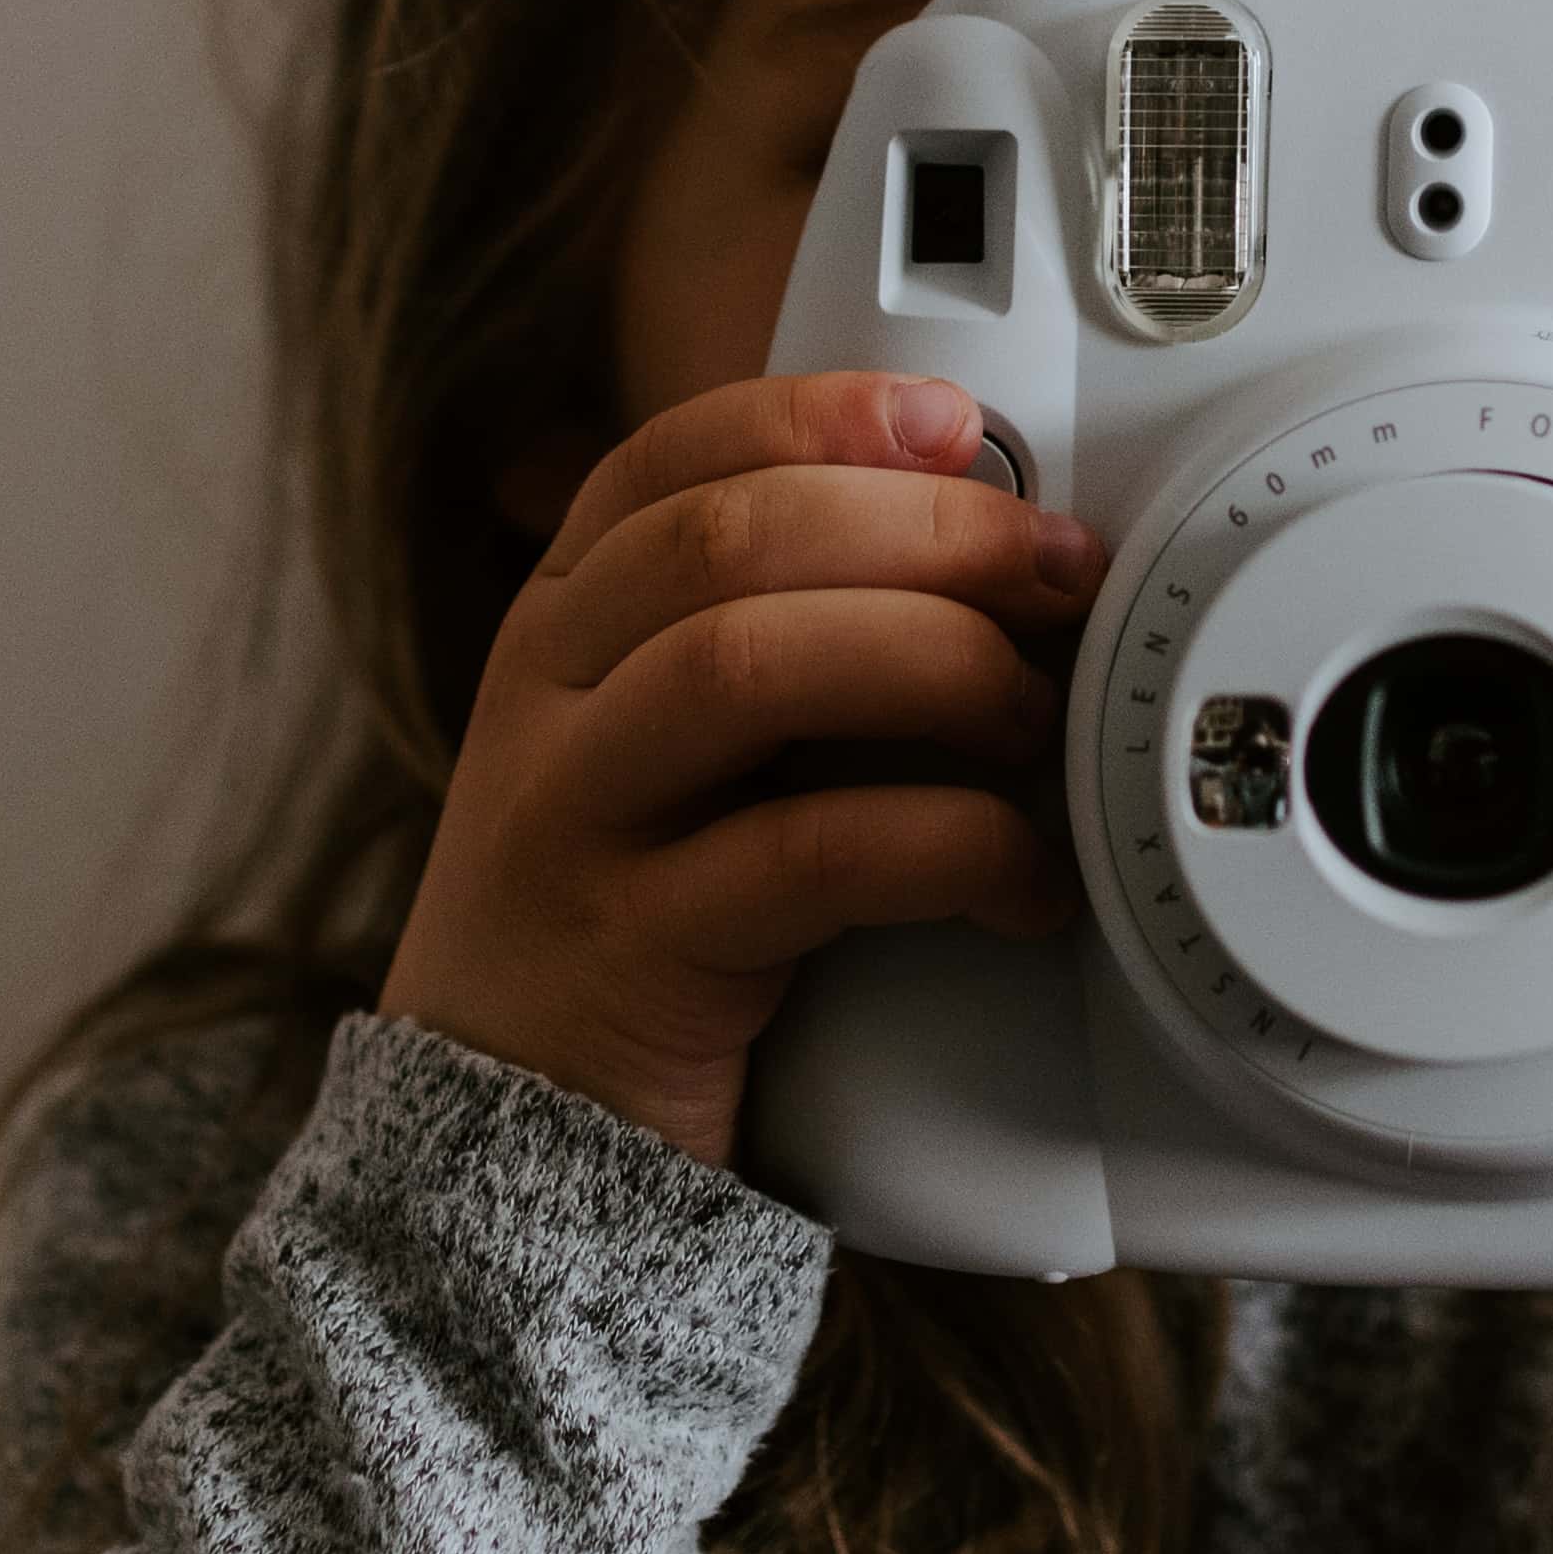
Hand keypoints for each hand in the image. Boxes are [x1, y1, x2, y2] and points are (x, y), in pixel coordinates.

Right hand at [380, 371, 1105, 1165]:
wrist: (492, 1138)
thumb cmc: (624, 920)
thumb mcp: (660, 750)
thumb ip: (762, 639)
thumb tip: (978, 547)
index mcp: (560, 625)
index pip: (670, 459)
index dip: (819, 415)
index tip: (956, 421)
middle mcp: (549, 698)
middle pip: (728, 539)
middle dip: (925, 531)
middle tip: (1059, 573)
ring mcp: (574, 819)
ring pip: (746, 664)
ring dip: (930, 662)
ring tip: (1035, 718)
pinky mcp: (634, 952)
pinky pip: (807, 857)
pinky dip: (947, 846)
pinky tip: (1020, 880)